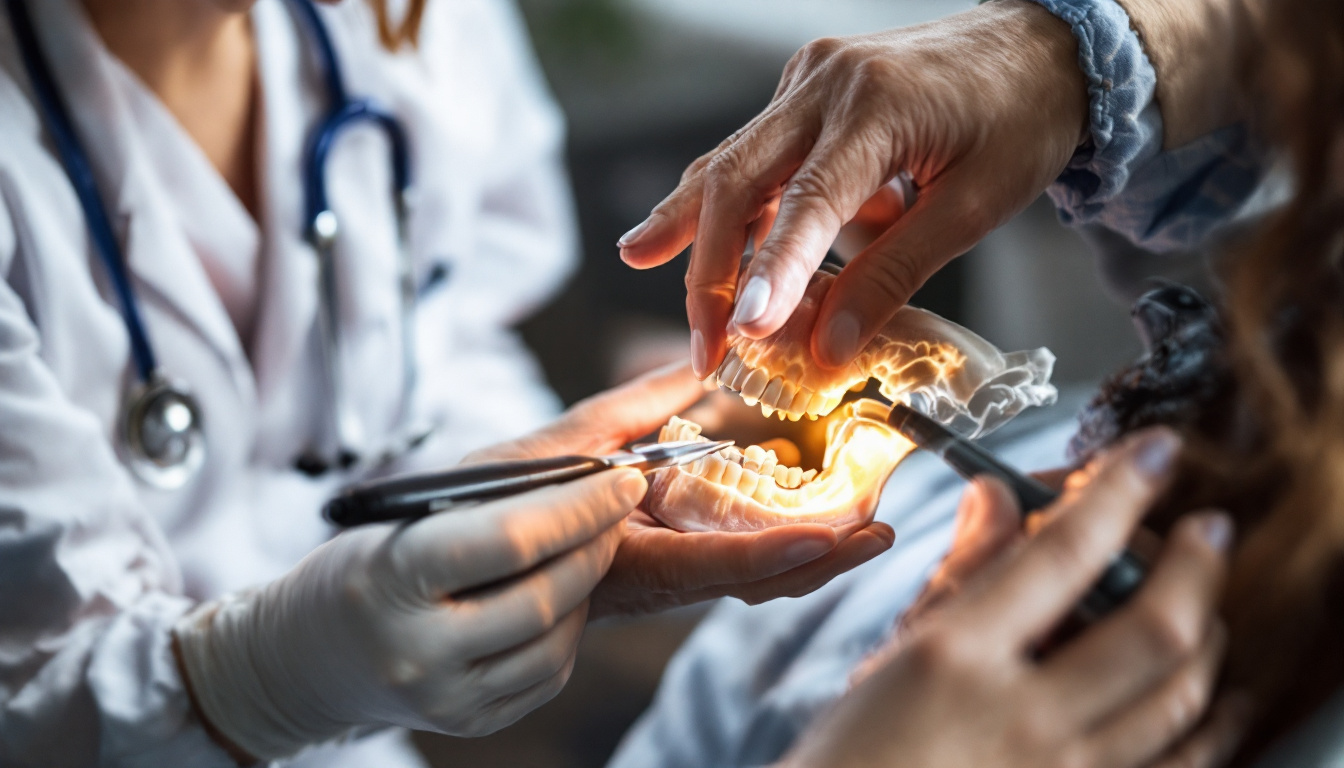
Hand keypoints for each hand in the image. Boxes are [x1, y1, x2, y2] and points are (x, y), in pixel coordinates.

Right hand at [173, 470, 643, 759]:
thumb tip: (583, 473)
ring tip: (590, 545)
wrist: (303, 657)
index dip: (579, 505)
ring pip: (556, 639)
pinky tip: (560, 595)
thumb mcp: (399, 520)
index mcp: (393, 577)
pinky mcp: (471, 722)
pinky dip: (568, 628)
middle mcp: (418, 649)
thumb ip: (484, 505)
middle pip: (544, 594)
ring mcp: (445, 697)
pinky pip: (548, 673)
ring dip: (589, 585)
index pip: (510, 538)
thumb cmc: (360, 567)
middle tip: (621, 502)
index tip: (622, 477)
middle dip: (597, 541)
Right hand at [470, 362, 896, 618]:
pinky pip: (726, 572)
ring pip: (745, 584)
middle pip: (748, 585)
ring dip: (807, 556)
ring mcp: (654, 590)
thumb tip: (699, 361)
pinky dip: (773, 544)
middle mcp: (648, 583)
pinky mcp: (656, 584)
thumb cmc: (492, 504)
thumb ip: (634, 406)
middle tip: (879, 526)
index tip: (834, 534)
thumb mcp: (563, 443)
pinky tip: (806, 510)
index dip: (776, 552)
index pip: (712, 565)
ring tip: (865, 522)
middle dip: (819, 560)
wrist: (448, 579)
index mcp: (622, 557)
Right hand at [619, 0, 1087, 375]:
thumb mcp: (976, 208)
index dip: (771, 270)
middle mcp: (829, 83)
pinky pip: (754, 152)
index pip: (809, 199)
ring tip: (639, 257)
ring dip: (691, 224)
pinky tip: (682, 232)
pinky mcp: (806, 92)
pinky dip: (728, 203)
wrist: (1043, 44)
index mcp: (881, 106)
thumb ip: (894, 276)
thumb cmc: (1021, 121)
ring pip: (730, 160)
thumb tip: (826, 350)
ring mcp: (810, 80)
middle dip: (710, 268)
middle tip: (704, 343)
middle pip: (739, 177)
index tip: (741, 331)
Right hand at [785, 429, 1249, 767]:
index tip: (1155, 451)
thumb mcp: (896, 651)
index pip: (1062, 554)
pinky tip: (1215, 696)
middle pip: (1151, 628)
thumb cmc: (859, 750)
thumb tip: (998, 495)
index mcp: (957, 658)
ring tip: (1207, 604)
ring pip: (1180, 697)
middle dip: (1196, 565)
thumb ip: (961, 571)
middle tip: (1208, 528)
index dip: (1119, 490)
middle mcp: (1021, 716)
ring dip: (1208, 636)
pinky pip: (1183, 767)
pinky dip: (1212, 724)